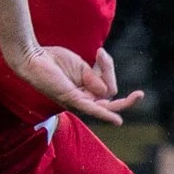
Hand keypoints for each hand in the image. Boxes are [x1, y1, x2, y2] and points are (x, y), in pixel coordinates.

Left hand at [9, 42, 142, 124]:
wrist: (32, 56)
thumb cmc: (53, 59)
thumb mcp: (80, 66)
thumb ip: (95, 77)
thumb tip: (106, 91)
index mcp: (84, 91)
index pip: (107, 88)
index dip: (109, 70)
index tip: (99, 52)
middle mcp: (82, 100)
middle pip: (110, 96)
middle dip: (122, 92)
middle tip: (140, 94)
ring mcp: (77, 101)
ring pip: (105, 97)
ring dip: (107, 74)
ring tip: (99, 55)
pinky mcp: (71, 99)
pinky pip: (92, 109)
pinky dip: (105, 115)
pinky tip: (117, 120)